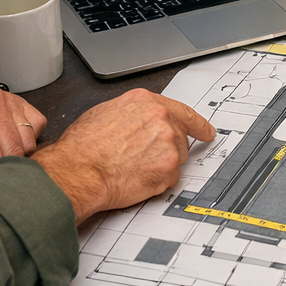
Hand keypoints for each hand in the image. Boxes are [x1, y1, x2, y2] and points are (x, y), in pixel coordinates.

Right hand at [32, 89, 215, 223]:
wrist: (78, 170)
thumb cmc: (83, 146)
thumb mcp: (106, 113)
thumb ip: (134, 114)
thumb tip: (141, 122)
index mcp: (146, 103)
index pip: (183, 112)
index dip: (198, 125)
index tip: (207, 132)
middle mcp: (162, 119)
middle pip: (180, 138)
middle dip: (166, 150)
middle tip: (144, 159)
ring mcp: (168, 144)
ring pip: (175, 159)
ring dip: (160, 166)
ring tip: (132, 167)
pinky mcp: (168, 168)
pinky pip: (169, 178)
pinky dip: (156, 182)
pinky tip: (135, 178)